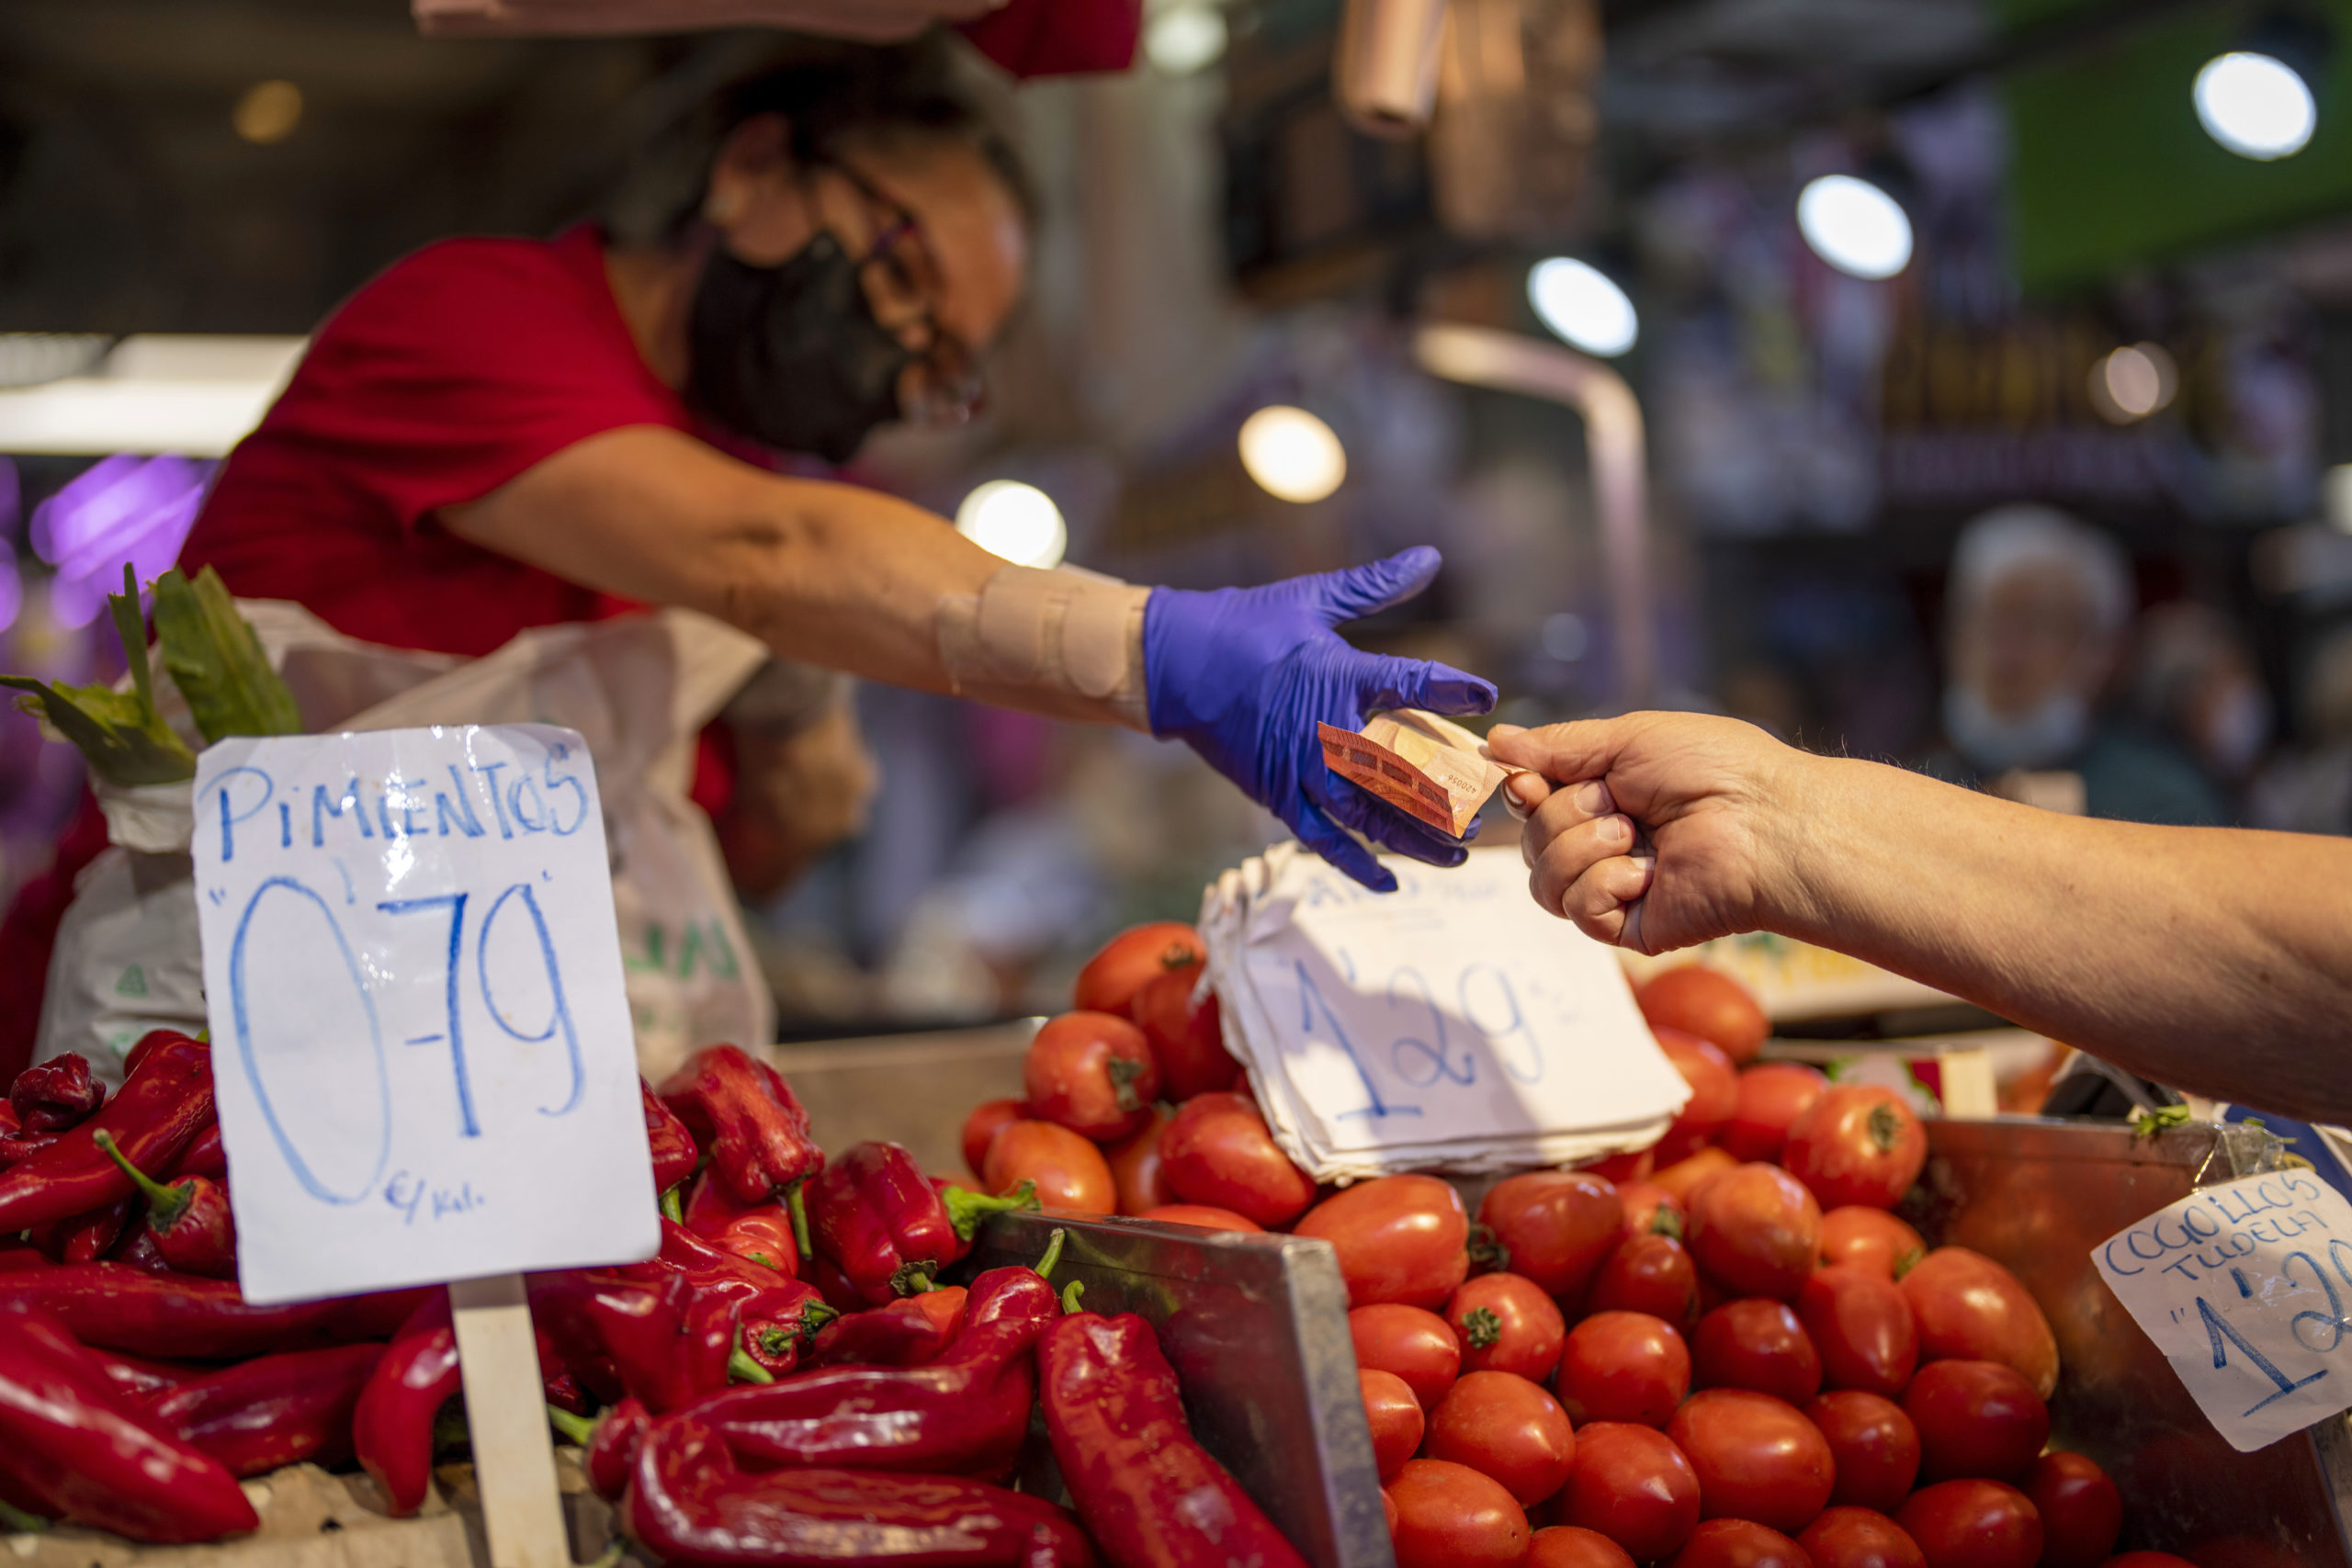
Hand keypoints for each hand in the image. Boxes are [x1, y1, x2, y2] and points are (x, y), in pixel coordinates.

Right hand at [1144, 548, 1496, 890]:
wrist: (1175, 666)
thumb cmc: (1245, 626)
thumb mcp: (1312, 599)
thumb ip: (1374, 585)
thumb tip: (1428, 556)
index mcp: (1340, 676)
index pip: (1412, 683)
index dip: (1454, 690)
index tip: (1487, 697)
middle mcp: (1328, 731)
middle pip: (1403, 772)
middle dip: (1449, 793)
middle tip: (1486, 807)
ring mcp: (1303, 770)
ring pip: (1371, 816)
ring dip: (1416, 838)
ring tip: (1456, 853)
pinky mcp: (1279, 795)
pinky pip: (1324, 840)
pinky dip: (1356, 863)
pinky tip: (1390, 879)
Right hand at [1486, 712, 1808, 953]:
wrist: (1765, 822)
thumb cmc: (1714, 770)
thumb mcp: (1627, 738)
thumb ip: (1558, 746)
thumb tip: (1495, 741)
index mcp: (1605, 796)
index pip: (1531, 802)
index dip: (1520, 792)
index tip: (1527, 782)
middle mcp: (1605, 843)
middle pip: (1529, 841)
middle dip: (1563, 815)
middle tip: (1617, 803)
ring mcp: (1615, 887)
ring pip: (1542, 880)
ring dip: (1581, 848)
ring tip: (1633, 835)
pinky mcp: (1628, 926)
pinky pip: (1576, 909)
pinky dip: (1603, 883)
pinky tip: (1646, 873)